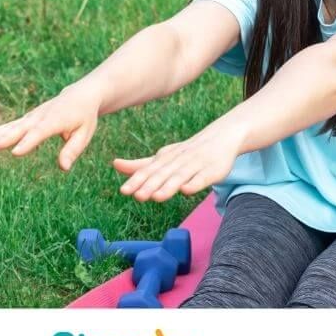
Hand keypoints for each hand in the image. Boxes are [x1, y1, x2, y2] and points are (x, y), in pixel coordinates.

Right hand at [0, 82, 101, 170]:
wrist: (80, 95)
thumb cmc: (84, 117)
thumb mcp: (84, 133)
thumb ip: (72, 150)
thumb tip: (63, 168)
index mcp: (56, 120)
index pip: (40, 133)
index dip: (28, 143)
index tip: (15, 152)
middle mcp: (41, 116)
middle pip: (21, 129)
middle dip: (4, 138)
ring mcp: (33, 116)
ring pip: (13, 126)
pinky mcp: (29, 118)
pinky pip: (12, 124)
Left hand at [112, 123, 244, 201]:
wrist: (220, 138)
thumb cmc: (186, 152)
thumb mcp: (162, 157)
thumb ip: (140, 165)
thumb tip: (115, 164)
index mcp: (165, 158)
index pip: (148, 171)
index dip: (136, 181)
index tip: (124, 191)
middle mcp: (178, 161)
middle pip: (162, 174)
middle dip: (150, 185)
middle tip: (137, 196)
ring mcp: (196, 165)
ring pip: (180, 177)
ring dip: (169, 187)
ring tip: (157, 197)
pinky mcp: (212, 171)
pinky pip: (202, 178)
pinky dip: (195, 183)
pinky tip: (187, 191)